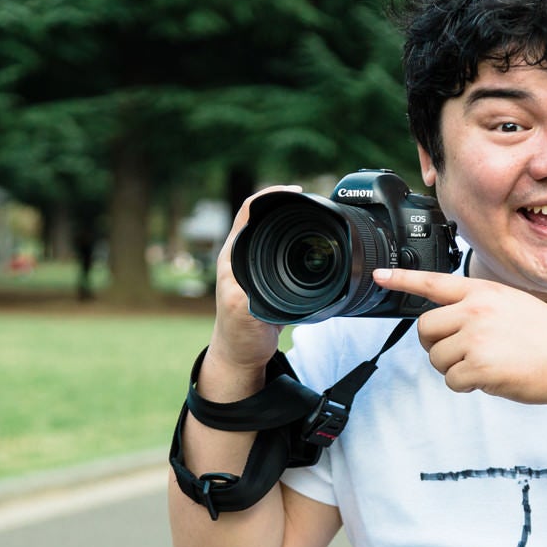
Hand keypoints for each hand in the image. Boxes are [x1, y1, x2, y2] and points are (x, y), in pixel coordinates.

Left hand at [206, 186, 301, 382]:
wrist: (241, 353)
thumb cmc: (238, 334)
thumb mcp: (244, 312)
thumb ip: (251, 294)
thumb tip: (263, 282)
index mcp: (233, 257)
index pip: (249, 212)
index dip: (270, 196)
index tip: (294, 192)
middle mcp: (243, 255)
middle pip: (263, 216)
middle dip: (286, 203)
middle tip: (310, 200)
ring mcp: (256, 264)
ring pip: (274, 232)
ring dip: (292, 220)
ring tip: (313, 214)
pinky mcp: (269, 275)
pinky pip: (284, 250)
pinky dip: (298, 241)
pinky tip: (312, 242)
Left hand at [373, 268, 546, 405]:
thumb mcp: (514, 306)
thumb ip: (480, 308)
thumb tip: (450, 326)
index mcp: (484, 292)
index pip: (434, 282)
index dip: (402, 279)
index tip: (379, 276)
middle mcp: (476, 310)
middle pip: (425, 328)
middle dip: (435, 346)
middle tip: (460, 353)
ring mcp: (476, 337)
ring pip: (436, 358)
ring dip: (455, 369)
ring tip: (487, 365)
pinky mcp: (478, 365)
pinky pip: (451, 380)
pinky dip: (467, 385)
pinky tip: (492, 378)